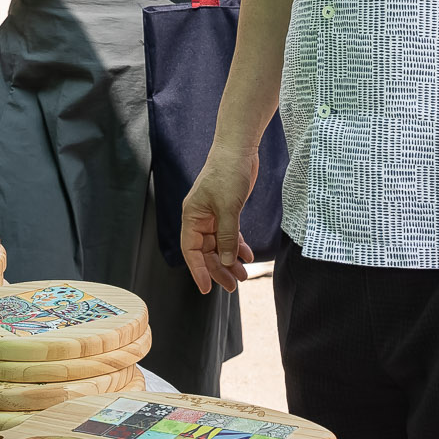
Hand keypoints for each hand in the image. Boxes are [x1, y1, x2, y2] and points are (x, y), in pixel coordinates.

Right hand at [180, 151, 259, 293]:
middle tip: (233, 285)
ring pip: (219, 245)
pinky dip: (237, 245)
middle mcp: (199, 218)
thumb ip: (227, 236)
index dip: (198, 270)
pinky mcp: (226, 211)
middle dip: (219, 268)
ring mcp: (213, 215)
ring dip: (230, 259)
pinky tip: (247, 255)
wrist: (238, 149)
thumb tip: (226, 261)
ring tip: (243, 274)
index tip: (207, 288)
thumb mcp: (228, 208)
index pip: (191, 251)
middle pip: (206, 251)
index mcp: (192, 216)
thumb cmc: (227, 173)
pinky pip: (229, 234)